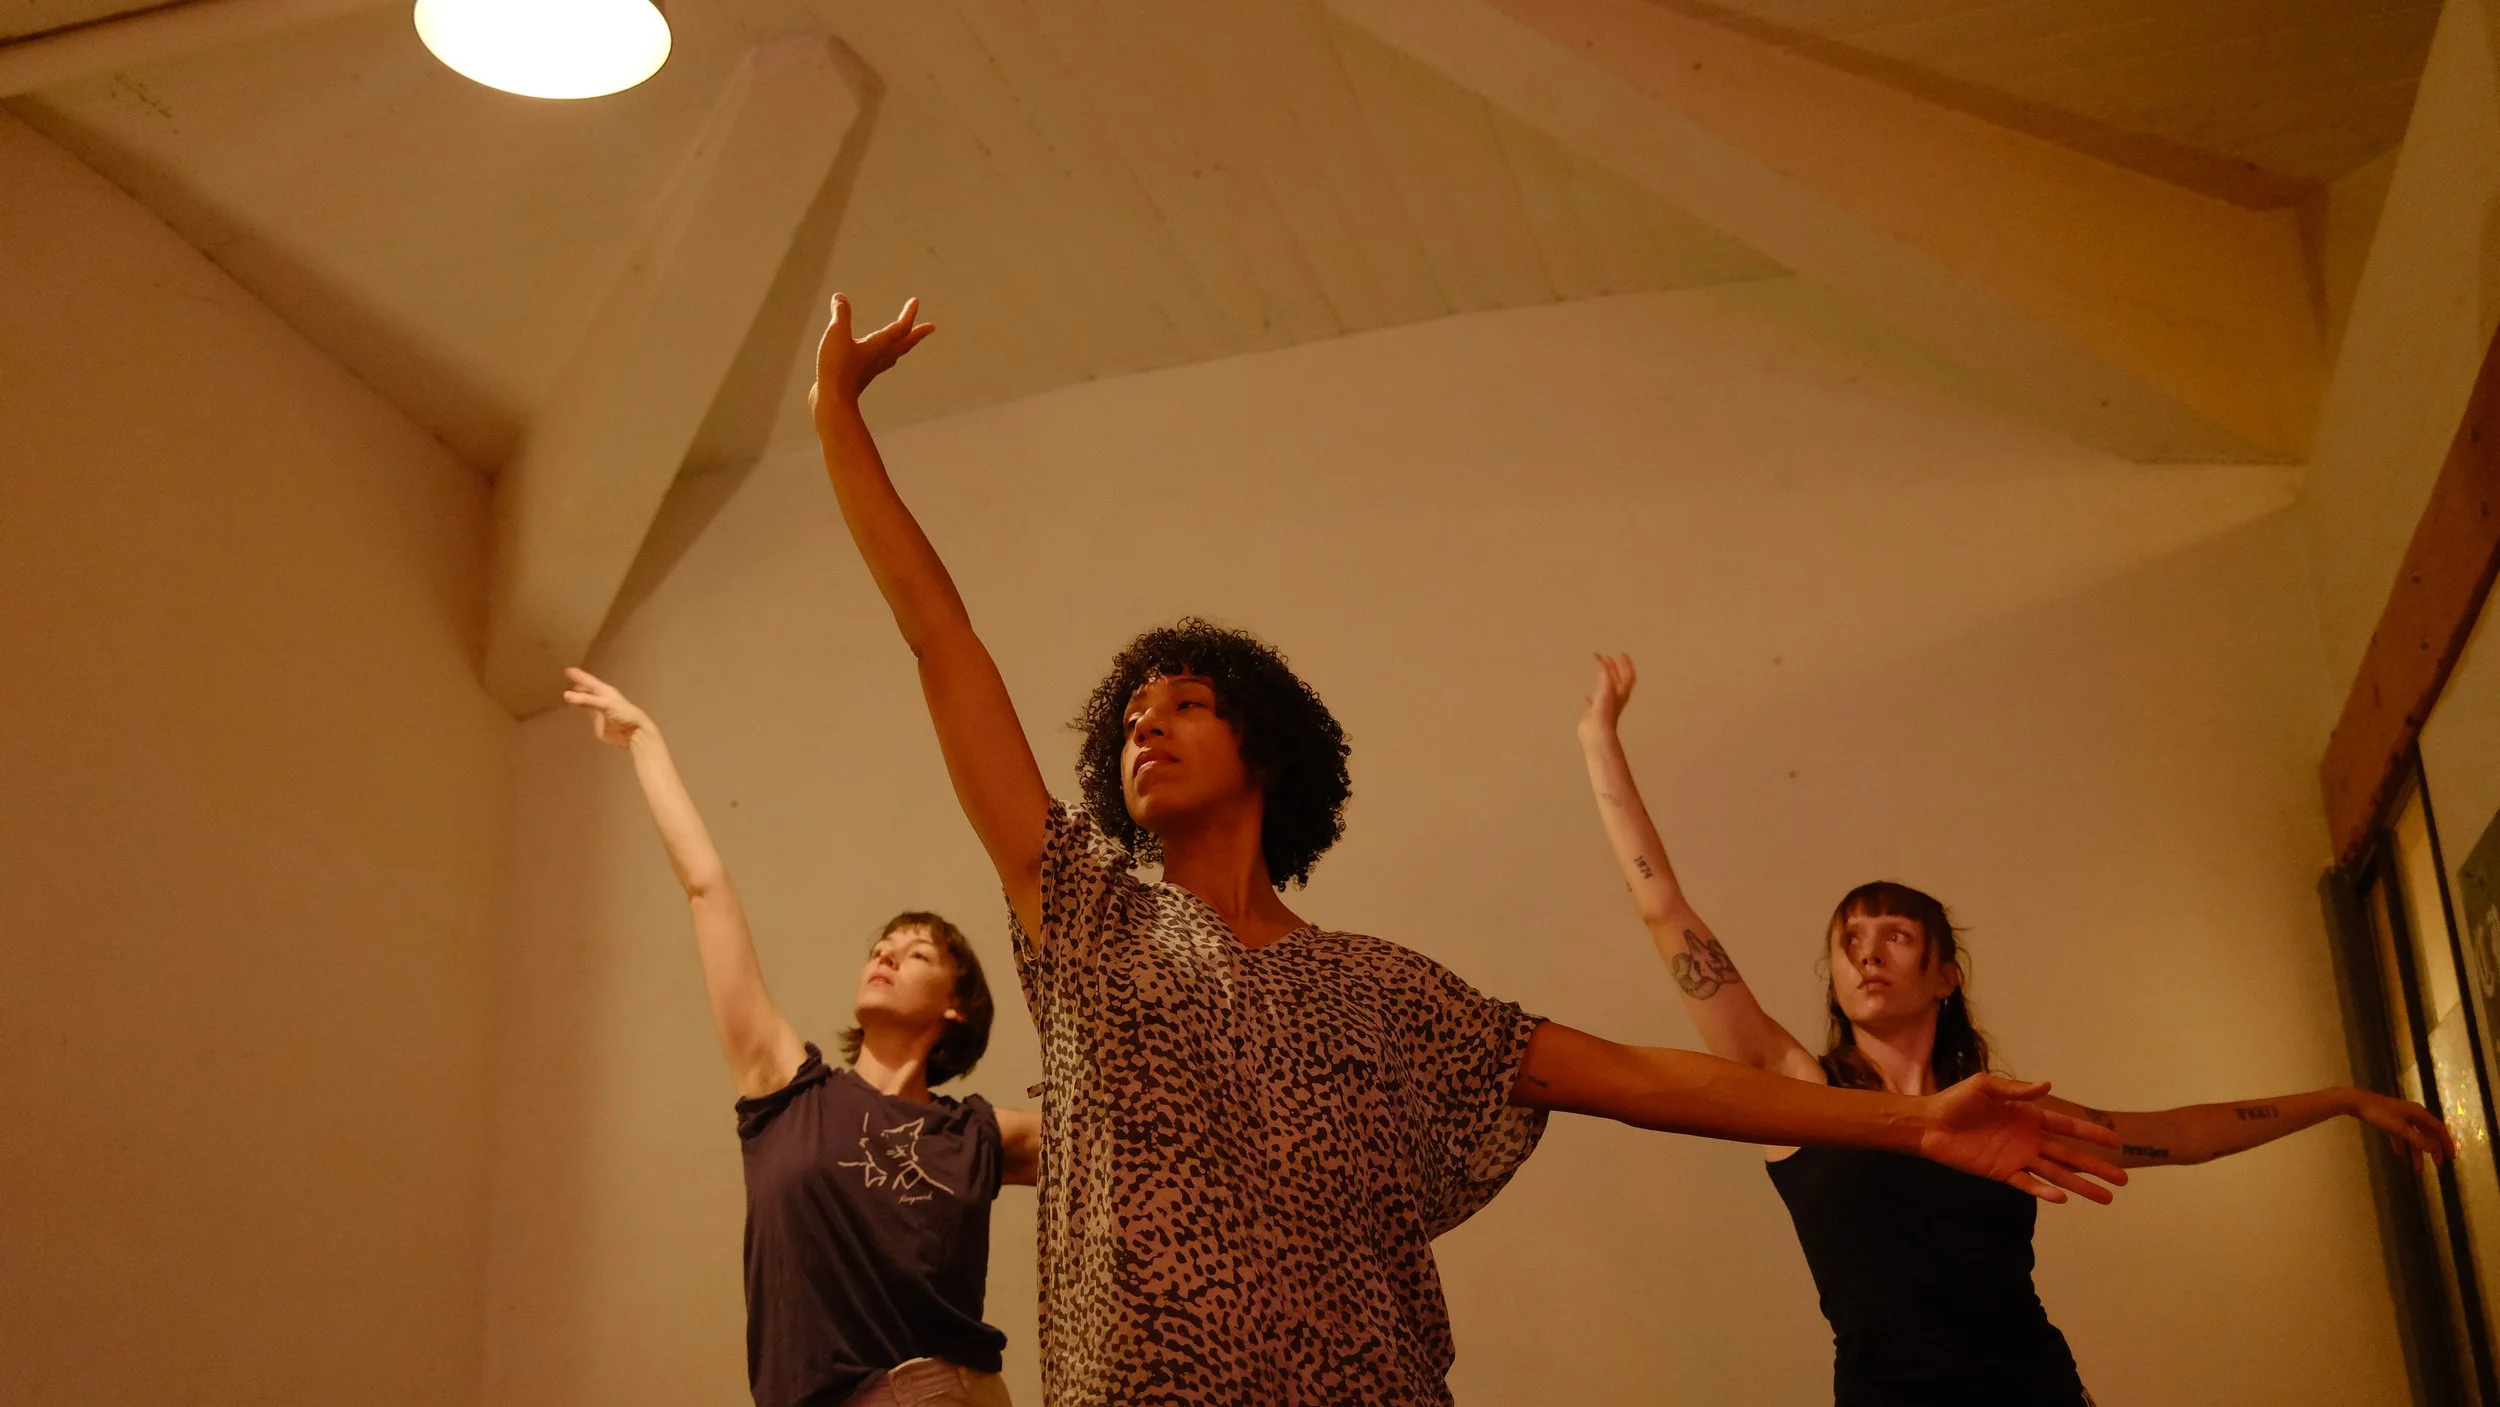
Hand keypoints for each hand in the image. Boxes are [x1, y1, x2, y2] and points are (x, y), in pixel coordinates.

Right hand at [561, 667, 655, 748]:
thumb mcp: (605, 704)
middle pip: (588, 689)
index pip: (589, 681)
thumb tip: (566, 695)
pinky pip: (587, 710)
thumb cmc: (623, 714)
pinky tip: (576, 705)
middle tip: (568, 678)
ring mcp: (599, 709)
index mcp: (604, 691)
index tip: (568, 670)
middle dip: (579, 683)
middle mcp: (601, 698)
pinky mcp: (598, 720)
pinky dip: (581, 706)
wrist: (633, 732)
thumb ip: (586, 700)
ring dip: (578, 695)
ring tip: (568, 691)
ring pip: (587, 699)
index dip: (580, 676)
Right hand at [810, 293, 933, 418]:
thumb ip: (841, 314)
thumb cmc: (837, 367)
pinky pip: (880, 363)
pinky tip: (876, 356)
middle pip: (904, 343)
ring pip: (894, 354)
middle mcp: (880, 358)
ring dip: (904, 345)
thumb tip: (840, 297)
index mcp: (879, 346)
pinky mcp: (862, 378)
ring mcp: (872, 369)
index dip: (909, 314)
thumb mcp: (837, 334)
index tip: (916, 301)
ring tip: (908, 340)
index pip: (900, 327)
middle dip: (917, 333)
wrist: (833, 401)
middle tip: (931, 327)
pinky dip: (885, 355)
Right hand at [1579, 653, 1636, 736]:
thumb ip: (1604, 672)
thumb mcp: (1607, 687)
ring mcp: (1605, 706)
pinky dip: (1590, 698)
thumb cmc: (1605, 711)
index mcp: (1621, 692)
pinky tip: (1585, 695)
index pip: (1628, 675)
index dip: (1626, 664)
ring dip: (1603, 680)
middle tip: (1608, 659)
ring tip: (1598, 672)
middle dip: (1613, 669)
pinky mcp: (1594, 714)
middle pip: (1617, 681)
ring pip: (1605, 690)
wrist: (1597, 732)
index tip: (1622, 654)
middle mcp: (1615, 699)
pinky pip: (1593, 703)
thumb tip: (1599, 657)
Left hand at [1917, 1074, 2127, 1203]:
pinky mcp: (2003, 1172)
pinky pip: (2029, 1184)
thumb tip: (2048, 1084)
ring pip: (2057, 1173)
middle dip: (2097, 1166)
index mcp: (2029, 1116)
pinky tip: (2064, 1198)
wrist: (1929, 1124)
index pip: (2067, 1127)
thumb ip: (2016, 1090)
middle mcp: (2029, 1139)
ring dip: (2081, 1185)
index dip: (2091, 1135)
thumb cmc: (1957, 1101)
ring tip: (2106, 1198)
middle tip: (2123, 1179)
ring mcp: (2018, 1157)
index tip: (2117, 1142)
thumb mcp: (1986, 1086)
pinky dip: (2045, 1190)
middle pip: (2070, 1155)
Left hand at [2351, 1087, 2454, 1168]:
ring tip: (2418, 1169)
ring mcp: (2401, 1117)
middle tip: (2439, 1165)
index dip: (2446, 1143)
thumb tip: (2435, 1149)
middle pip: (2428, 1134)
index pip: (2438, 1129)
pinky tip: (2399, 1153)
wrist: (2355, 1102)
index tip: (2451, 1157)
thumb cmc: (2378, 1114)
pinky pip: (2401, 1134)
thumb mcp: (2399, 1128)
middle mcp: (2413, 1114)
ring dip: (2417, 1152)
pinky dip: (2401, 1144)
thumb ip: (2417, 1139)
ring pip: (2414, 1137)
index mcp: (2419, 1113)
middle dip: (2434, 1150)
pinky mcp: (2390, 1120)